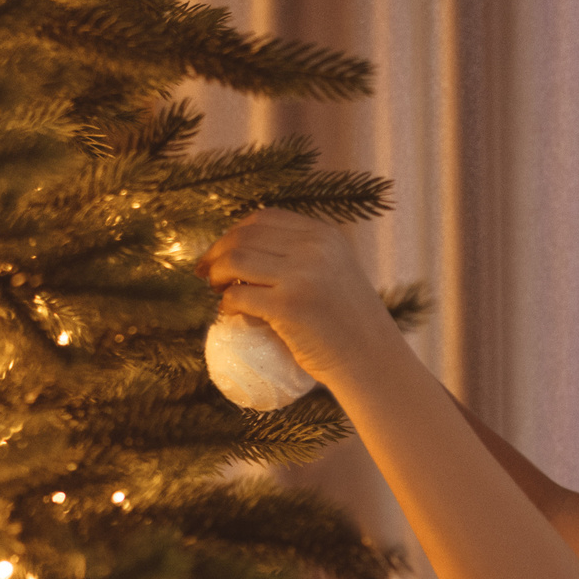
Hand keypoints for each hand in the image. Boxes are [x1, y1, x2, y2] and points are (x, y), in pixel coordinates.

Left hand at [194, 208, 406, 390]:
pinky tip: (228, 312)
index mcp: (325, 235)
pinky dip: (226, 304)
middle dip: (217, 252)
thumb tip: (251, 251)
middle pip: (244, 237)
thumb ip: (305, 256)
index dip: (235, 232)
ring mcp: (302, 276)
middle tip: (206, 273)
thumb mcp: (336, 272)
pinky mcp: (289, 307)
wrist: (371, 359)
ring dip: (216, 274)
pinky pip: (238, 296)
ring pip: (235, 261)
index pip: (265, 218)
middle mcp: (314, 248)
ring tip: (216, 289)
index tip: (222, 251)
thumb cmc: (352, 323)